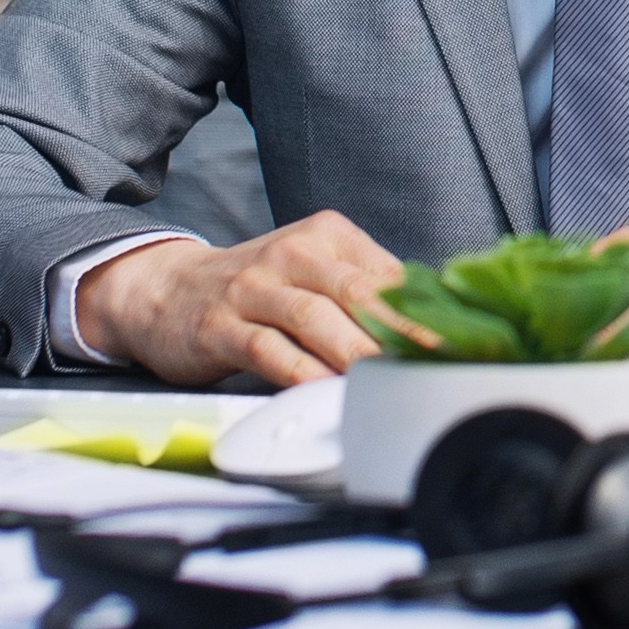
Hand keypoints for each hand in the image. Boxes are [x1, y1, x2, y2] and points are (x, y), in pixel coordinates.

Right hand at [78, 212, 408, 387]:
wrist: (166, 290)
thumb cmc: (257, 287)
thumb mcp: (312, 270)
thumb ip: (364, 289)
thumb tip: (434, 323)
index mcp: (325, 235)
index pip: (387, 276)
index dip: (426, 313)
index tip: (461, 343)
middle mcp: (291, 255)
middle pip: (358, 294)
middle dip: (401, 334)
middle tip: (433, 366)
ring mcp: (254, 290)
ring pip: (317, 320)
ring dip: (356, 355)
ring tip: (388, 384)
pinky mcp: (222, 327)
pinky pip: (270, 351)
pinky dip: (302, 374)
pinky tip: (326, 392)